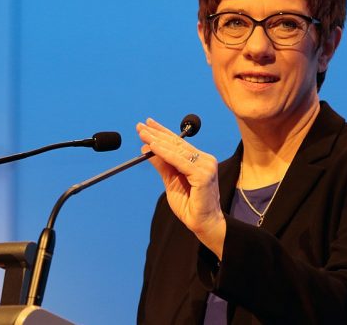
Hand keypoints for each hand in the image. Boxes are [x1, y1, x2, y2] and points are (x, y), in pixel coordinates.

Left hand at [137, 118, 225, 254]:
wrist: (203, 223)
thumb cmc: (189, 204)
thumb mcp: (170, 181)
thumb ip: (162, 164)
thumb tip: (147, 148)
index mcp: (198, 160)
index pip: (178, 142)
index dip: (162, 132)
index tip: (147, 124)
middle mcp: (205, 160)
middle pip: (177, 143)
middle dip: (156, 134)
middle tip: (140, 126)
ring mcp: (206, 166)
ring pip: (177, 150)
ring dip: (157, 141)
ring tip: (143, 133)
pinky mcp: (203, 174)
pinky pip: (179, 161)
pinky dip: (165, 153)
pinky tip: (153, 147)